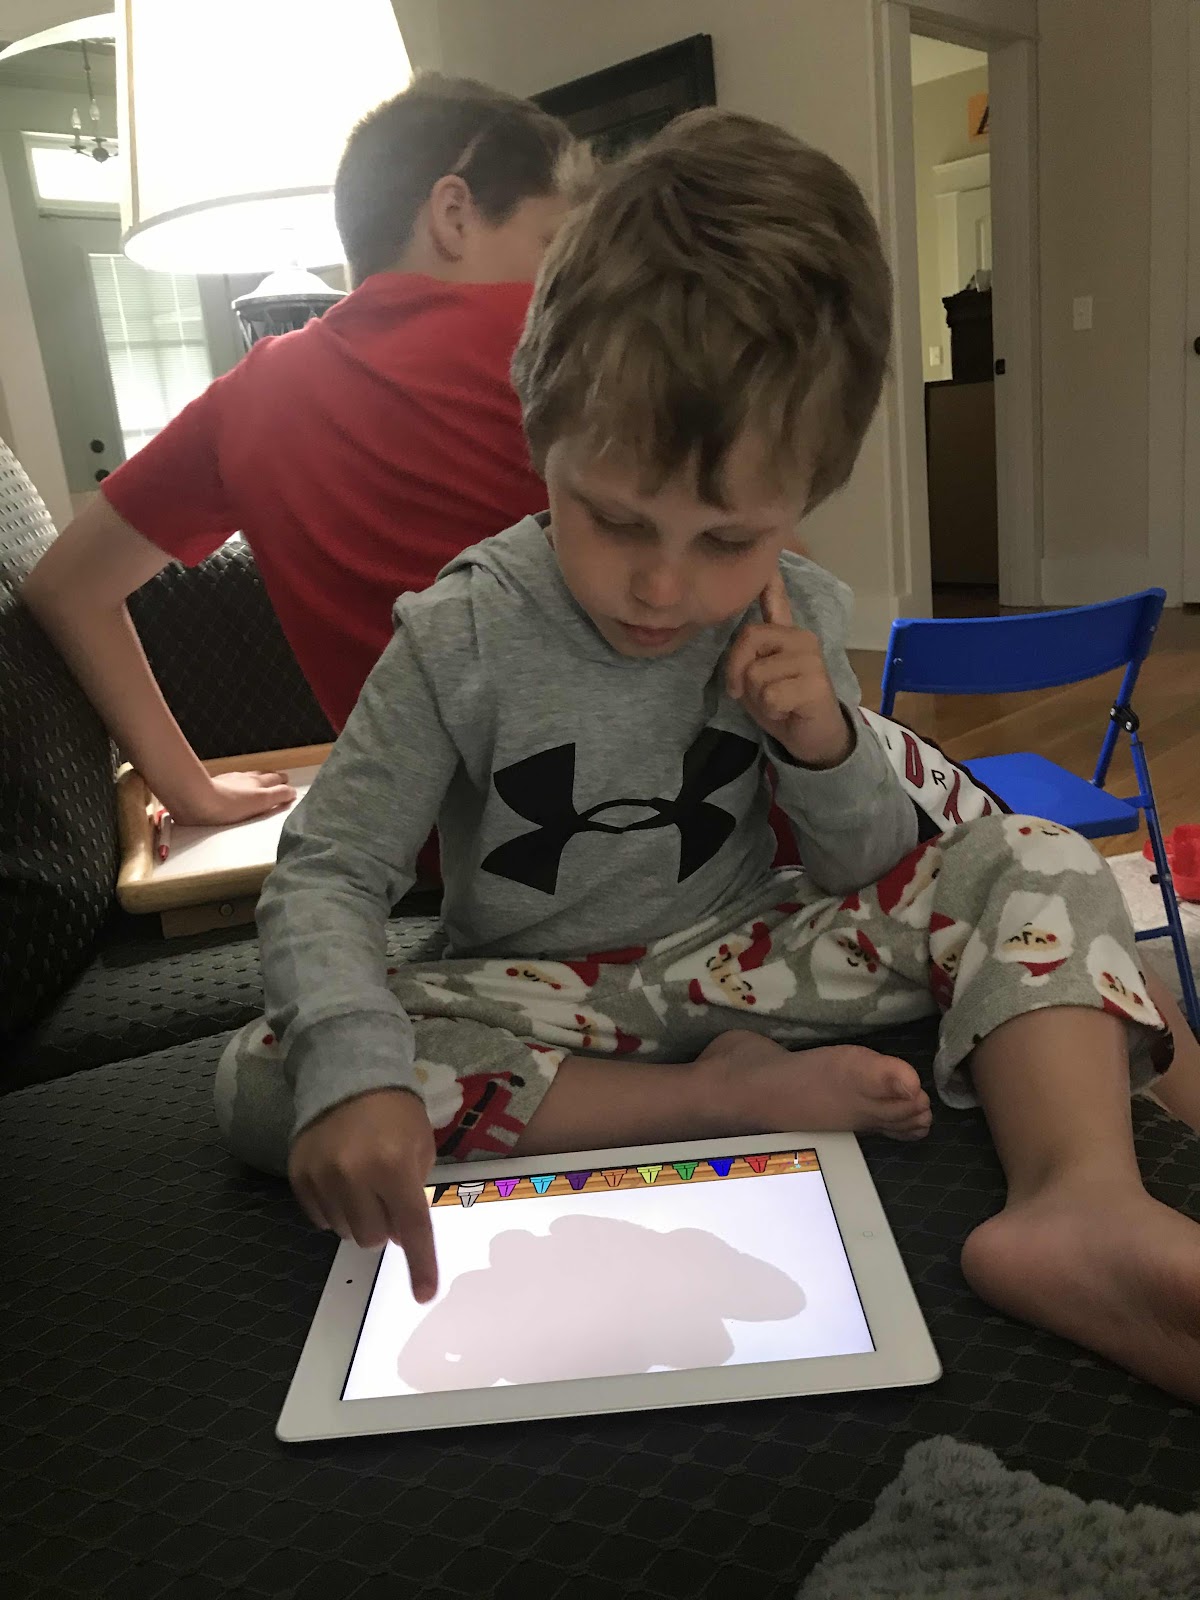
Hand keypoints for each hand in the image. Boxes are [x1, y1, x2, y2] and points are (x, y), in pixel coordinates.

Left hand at [172, 769, 296, 825]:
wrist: (197, 799)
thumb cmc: (229, 805)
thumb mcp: (261, 802)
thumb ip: (279, 796)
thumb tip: (292, 792)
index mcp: (258, 783)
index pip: (276, 780)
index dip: (284, 782)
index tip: (288, 784)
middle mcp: (245, 778)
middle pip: (263, 775)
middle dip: (272, 777)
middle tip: (278, 780)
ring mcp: (229, 780)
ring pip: (247, 776)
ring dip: (255, 779)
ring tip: (257, 782)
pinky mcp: (214, 784)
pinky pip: (230, 781)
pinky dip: (237, 783)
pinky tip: (233, 787)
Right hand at [288, 1088, 438, 1301]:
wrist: (346, 1075)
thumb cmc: (395, 1112)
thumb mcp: (421, 1145)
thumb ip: (415, 1190)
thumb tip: (402, 1235)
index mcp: (394, 1166)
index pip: (412, 1228)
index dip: (420, 1264)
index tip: (423, 1294)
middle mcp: (356, 1175)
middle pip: (374, 1238)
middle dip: (387, 1226)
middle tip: (388, 1197)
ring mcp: (322, 1177)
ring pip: (345, 1233)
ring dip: (360, 1218)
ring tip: (363, 1185)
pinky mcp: (299, 1177)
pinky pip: (319, 1220)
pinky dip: (334, 1210)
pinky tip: (341, 1183)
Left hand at [726, 571, 852, 767]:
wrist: (813, 738)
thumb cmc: (781, 705)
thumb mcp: (756, 677)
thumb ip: (749, 651)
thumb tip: (750, 616)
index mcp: (786, 634)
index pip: (776, 602)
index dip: (769, 581)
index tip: (767, 556)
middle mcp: (802, 638)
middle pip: (748, 639)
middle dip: (736, 671)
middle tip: (745, 692)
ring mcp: (811, 659)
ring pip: (756, 673)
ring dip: (757, 698)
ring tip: (775, 702)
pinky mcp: (816, 683)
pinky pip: (770, 695)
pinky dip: (771, 711)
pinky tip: (787, 711)